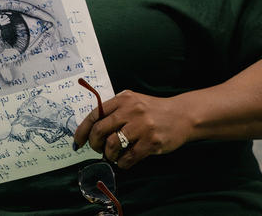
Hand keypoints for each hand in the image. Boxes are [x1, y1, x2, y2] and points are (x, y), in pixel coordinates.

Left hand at [73, 89, 192, 168]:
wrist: (183, 115)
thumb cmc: (153, 110)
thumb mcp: (132, 101)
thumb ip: (114, 110)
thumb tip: (91, 128)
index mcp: (123, 99)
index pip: (94, 114)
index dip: (83, 130)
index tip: (78, 141)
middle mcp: (131, 111)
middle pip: (100, 130)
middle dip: (94, 144)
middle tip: (97, 149)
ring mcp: (142, 126)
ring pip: (112, 144)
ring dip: (109, 154)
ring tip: (112, 155)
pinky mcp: (152, 142)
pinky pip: (129, 157)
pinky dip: (122, 163)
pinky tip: (124, 161)